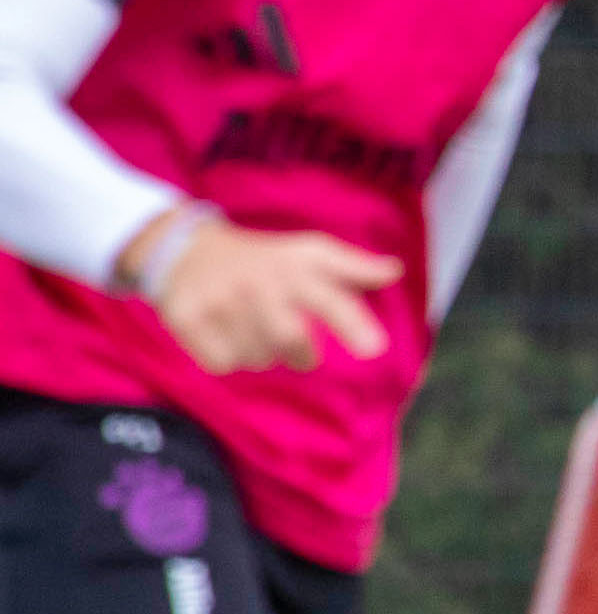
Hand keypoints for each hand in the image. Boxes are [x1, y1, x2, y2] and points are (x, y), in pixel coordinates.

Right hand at [141, 219, 399, 373]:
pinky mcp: (186, 319)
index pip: (329, 298)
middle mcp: (256, 283)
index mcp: (294, 268)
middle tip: (302, 350)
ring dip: (264, 354)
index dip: (352, 324)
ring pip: (257, 357)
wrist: (187, 250)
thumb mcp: (310, 252)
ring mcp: (218, 301)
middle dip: (302, 355)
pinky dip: (231, 359)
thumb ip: (354, 266)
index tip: (375, 349)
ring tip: (254, 328)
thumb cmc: (265, 259)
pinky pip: (222, 363)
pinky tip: (227, 334)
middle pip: (291, 338)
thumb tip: (394, 271)